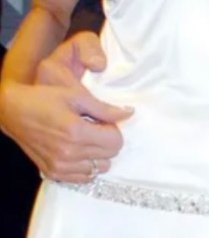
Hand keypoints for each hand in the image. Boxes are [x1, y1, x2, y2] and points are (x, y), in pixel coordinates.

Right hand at [0, 33, 131, 182]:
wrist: (13, 111)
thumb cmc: (45, 99)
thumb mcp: (77, 96)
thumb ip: (105, 108)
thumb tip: (129, 113)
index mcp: (77, 132)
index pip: (115, 142)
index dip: (114, 129)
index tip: (103, 121)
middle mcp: (69, 153)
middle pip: (109, 156)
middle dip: (107, 141)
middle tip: (94, 128)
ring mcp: (59, 166)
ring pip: (97, 169)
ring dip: (98, 155)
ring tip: (85, 139)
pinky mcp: (52, 172)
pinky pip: (81, 178)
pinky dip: (86, 167)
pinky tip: (78, 152)